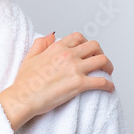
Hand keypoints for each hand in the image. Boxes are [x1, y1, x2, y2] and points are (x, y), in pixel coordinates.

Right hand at [0, 31, 114, 130]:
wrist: (23, 98)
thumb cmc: (25, 82)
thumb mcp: (30, 57)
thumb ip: (41, 43)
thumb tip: (52, 35)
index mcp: (57, 47)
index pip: (79, 37)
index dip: (86, 43)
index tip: (87, 51)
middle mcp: (68, 55)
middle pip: (95, 46)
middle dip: (100, 52)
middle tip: (100, 62)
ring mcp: (75, 69)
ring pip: (102, 60)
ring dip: (108, 66)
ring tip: (108, 73)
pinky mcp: (79, 84)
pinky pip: (101, 81)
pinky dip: (109, 85)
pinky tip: (110, 88)